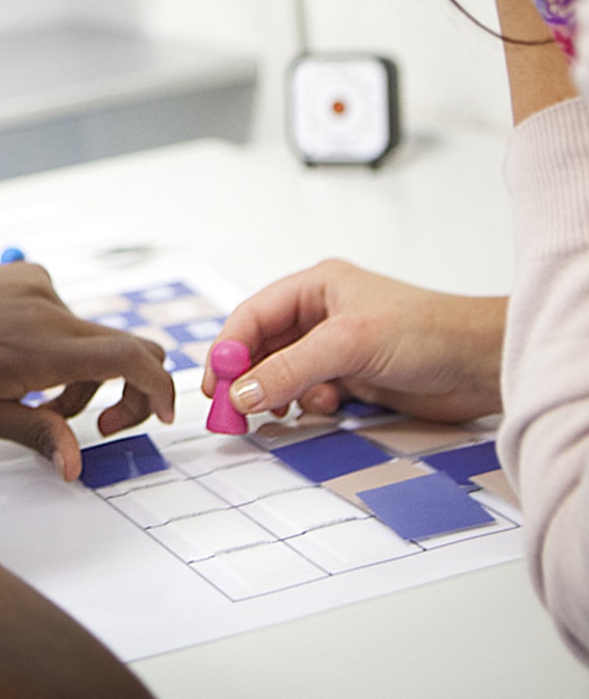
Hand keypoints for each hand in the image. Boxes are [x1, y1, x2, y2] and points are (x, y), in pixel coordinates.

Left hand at [0, 264, 174, 481]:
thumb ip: (38, 435)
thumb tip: (76, 467)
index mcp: (42, 348)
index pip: (130, 360)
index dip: (159, 388)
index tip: (163, 416)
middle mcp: (49, 309)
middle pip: (126, 347)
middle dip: (124, 391)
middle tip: (95, 424)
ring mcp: (40, 286)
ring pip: (91, 338)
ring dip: (80, 373)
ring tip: (33, 396)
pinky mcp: (29, 275)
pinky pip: (65, 316)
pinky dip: (58, 345)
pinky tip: (16, 359)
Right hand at [201, 259, 504, 422]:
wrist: (483, 366)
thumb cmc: (430, 332)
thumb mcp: (349, 344)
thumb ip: (291, 368)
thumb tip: (243, 392)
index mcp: (315, 287)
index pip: (252, 316)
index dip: (228, 349)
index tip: (215, 384)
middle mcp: (319, 314)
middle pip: (261, 347)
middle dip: (247, 377)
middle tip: (231, 409)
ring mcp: (334, 348)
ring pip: (282, 373)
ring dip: (277, 393)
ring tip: (278, 411)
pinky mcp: (351, 377)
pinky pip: (307, 392)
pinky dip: (306, 404)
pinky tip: (326, 407)